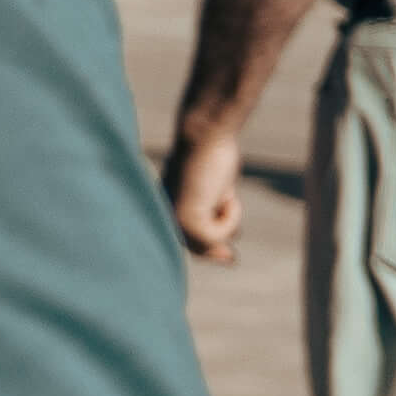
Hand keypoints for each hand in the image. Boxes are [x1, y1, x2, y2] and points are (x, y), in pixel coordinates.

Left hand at [164, 123, 244, 266]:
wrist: (206, 135)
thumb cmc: (212, 160)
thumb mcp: (215, 197)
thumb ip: (215, 224)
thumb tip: (229, 260)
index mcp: (166, 212)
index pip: (188, 244)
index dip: (209, 251)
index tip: (229, 258)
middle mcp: (164, 219)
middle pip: (200, 249)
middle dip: (219, 240)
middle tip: (229, 248)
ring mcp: (173, 221)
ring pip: (211, 243)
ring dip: (229, 220)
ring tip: (222, 192)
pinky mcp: (186, 220)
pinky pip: (219, 235)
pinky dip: (231, 217)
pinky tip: (226, 194)